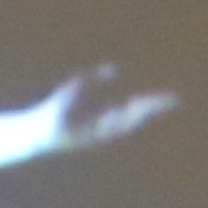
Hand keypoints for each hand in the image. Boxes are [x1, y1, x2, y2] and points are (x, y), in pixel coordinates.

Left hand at [46, 62, 176, 151]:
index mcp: (108, 116)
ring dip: (133, 115)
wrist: (36, 128)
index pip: (137, 109)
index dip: (154, 103)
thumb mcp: (78, 85)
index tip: (171, 97)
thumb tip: (115, 69)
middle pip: (134, 117)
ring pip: (121, 125)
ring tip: (146, 103)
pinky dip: (109, 121)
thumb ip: (95, 77)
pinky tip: (118, 110)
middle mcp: (107, 127)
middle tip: (168, 100)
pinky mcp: (84, 139)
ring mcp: (96, 134)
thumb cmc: (56, 108)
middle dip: (150, 108)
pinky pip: (101, 130)